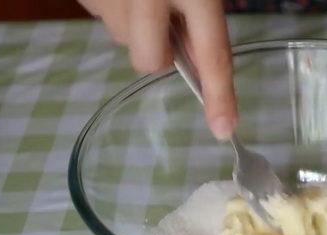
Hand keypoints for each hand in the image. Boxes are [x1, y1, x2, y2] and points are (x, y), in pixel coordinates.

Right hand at [79, 0, 236, 139]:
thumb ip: (202, 18)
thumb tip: (203, 70)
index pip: (211, 54)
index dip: (219, 95)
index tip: (223, 130)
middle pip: (149, 62)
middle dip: (158, 54)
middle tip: (165, 26)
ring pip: (122, 38)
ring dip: (135, 26)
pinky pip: (103, 16)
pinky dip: (115, 7)